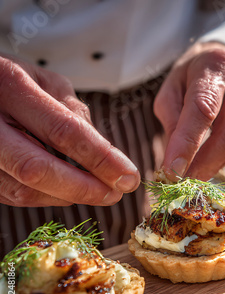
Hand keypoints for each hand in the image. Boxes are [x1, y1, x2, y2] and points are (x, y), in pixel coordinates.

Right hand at [0, 54, 139, 206]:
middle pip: (37, 169)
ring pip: (23, 190)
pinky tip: (67, 189)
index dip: (100, 159)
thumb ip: (75, 114)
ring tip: (98, 191)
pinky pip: (13, 196)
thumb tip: (105, 155)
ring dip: (68, 196)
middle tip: (116, 193)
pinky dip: (47, 196)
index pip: (63, 131)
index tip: (129, 176)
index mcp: (10, 86)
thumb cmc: (12, 82)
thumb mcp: (46, 82)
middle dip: (84, 188)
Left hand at [154, 42, 224, 180]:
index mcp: (216, 64)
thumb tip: (174, 164)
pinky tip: (214, 155)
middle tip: (184, 185)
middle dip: (204, 165)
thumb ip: (171, 121)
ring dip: (214, 164)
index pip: (203, 110)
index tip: (171, 173)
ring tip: (194, 170)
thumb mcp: (173, 87)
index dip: (187, 144)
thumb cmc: (195, 75)